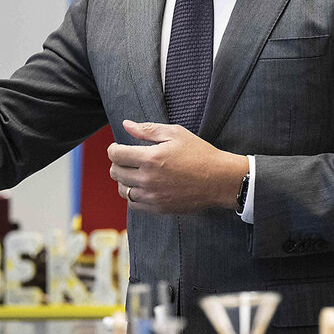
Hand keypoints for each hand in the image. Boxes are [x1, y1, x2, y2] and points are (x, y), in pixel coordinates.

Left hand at [108, 120, 247, 213]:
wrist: (219, 180)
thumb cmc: (200, 154)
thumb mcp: (176, 134)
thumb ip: (148, 129)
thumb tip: (126, 124)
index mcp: (150, 158)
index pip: (116, 155)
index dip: (113, 148)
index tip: (118, 146)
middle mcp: (148, 179)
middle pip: (116, 172)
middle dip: (117, 163)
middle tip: (126, 158)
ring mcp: (152, 196)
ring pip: (122, 190)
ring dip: (123, 180)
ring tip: (133, 173)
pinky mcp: (158, 208)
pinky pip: (133, 205)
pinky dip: (132, 195)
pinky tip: (141, 187)